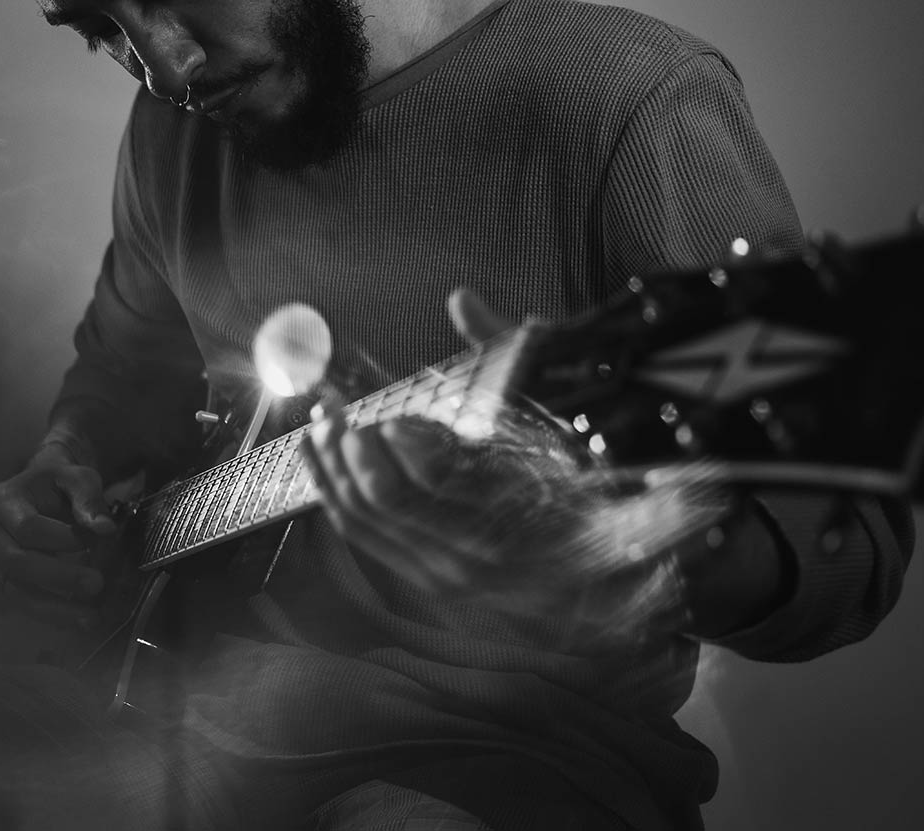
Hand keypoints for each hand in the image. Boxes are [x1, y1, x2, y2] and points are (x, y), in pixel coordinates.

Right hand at [0, 447, 137, 628]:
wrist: (43, 490)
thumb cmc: (60, 483)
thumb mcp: (78, 477)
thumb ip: (89, 498)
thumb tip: (105, 528)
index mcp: (3, 500)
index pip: (26, 527)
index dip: (59, 539)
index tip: (91, 541)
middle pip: (15, 562)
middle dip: (58, 577)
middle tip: (97, 584)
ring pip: (14, 590)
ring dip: (53, 608)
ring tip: (90, 618)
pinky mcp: (2, 579)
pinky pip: (20, 602)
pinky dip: (49, 614)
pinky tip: (78, 620)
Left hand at [301, 289, 713, 642]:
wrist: (606, 567)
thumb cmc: (582, 480)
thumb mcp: (555, 413)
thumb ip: (506, 353)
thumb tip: (460, 298)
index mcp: (509, 508)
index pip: (430, 477)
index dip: (394, 440)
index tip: (377, 409)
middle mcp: (474, 552)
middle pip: (384, 498)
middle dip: (347, 448)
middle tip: (329, 408)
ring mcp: (447, 574)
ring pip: (365, 521)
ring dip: (330, 472)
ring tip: (317, 428)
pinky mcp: (427, 579)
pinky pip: (367, 539)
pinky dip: (336, 499)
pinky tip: (323, 465)